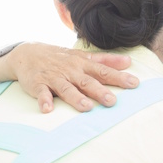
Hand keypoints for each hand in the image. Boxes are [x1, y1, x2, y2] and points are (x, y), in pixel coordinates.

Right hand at [0, 42, 139, 112]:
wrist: (27, 53)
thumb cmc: (61, 58)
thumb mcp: (83, 56)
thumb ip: (105, 61)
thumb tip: (129, 62)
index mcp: (83, 65)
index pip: (103, 71)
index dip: (119, 77)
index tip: (134, 83)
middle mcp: (71, 71)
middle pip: (87, 82)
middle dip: (100, 91)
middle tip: (112, 101)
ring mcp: (54, 78)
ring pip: (66, 89)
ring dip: (76, 98)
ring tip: (86, 107)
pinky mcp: (38, 84)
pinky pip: (41, 93)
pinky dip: (44, 101)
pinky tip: (47, 109)